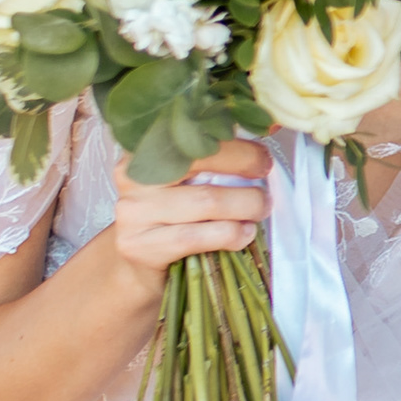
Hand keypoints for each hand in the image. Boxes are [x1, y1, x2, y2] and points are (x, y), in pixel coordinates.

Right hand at [102, 138, 270, 299]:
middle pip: (201, 160)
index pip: (194, 135)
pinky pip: (197, 236)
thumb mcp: (183, 181)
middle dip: (244, 166)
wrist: (135, 265)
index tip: (262, 156)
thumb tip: (264, 136)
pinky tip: (244, 234)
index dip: (234, 143)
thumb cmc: (169, 218)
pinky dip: (230, 234)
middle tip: (266, 181)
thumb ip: (212, 158)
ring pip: (206, 200)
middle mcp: (134, 175)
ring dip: (245, 205)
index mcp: (144, 150)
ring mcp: (134, 211)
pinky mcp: (140, 245)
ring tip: (260, 209)